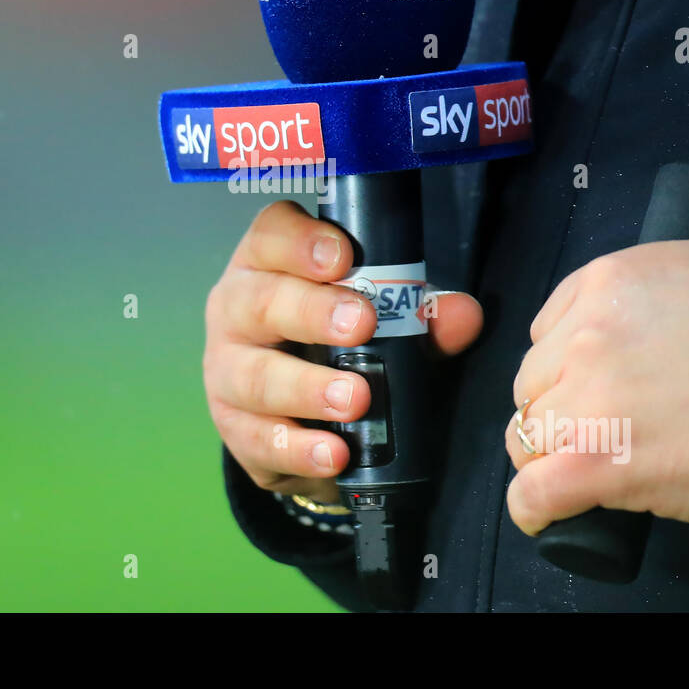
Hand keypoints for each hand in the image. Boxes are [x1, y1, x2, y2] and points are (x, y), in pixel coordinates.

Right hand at [205, 200, 482, 502]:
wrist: (303, 420)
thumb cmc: (338, 345)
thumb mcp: (384, 322)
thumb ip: (421, 315)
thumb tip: (463, 314)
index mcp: (270, 265)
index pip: (271, 235)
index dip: (300, 242)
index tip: (342, 256)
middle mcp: (237, 310)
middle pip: (260, 301)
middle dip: (311, 312)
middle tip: (360, 324)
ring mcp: (226, 371)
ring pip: (255, 376)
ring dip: (306, 388)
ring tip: (355, 399)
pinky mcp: (234, 429)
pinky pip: (258, 439)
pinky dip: (297, 448)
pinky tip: (333, 453)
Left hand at [503, 240, 688, 532]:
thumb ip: (661, 286)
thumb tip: (659, 309)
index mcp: (606, 283)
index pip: (549, 331)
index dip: (568, 363)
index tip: (592, 383)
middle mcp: (584, 335)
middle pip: (535, 383)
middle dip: (559, 406)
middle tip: (601, 427)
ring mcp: (584, 399)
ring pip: (527, 434)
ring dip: (549, 454)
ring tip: (581, 470)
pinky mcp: (594, 463)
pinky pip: (533, 491)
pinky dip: (533, 506)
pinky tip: (542, 513)